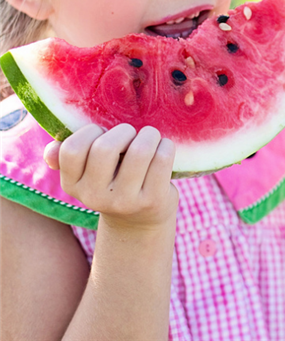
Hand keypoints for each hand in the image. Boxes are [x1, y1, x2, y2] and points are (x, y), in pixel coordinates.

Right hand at [44, 124, 178, 230]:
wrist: (140, 221)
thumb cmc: (113, 183)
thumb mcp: (88, 175)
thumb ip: (68, 158)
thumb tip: (51, 151)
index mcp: (73, 185)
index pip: (72, 150)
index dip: (90, 132)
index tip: (103, 134)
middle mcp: (95, 197)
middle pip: (105, 148)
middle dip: (123, 131)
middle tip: (132, 135)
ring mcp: (125, 201)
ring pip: (139, 151)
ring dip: (149, 135)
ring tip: (151, 137)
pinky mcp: (153, 201)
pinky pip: (162, 160)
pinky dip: (166, 146)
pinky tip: (164, 148)